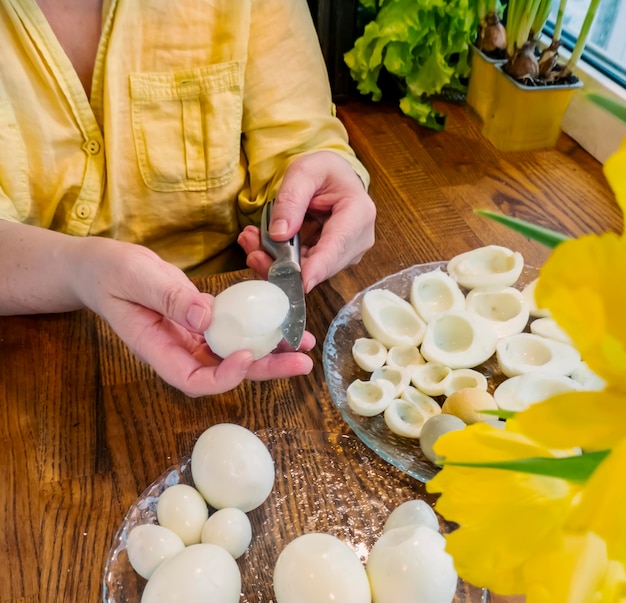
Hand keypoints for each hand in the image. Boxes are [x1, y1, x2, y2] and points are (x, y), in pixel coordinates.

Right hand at [72, 239, 313, 396]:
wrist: (103, 268)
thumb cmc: (110, 272)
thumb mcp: (135, 277)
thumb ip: (169, 298)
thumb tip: (206, 317)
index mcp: (157, 349)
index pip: (193, 378)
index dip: (224, 375)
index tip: (247, 354)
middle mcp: (179, 351)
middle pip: (225, 372)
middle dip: (265, 369)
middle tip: (302, 362)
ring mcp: (192, 339)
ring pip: (235, 353)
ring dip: (270, 351)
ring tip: (303, 343)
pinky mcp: (203, 322)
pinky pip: (234, 330)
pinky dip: (258, 327)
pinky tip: (281, 320)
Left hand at [238, 151, 375, 291]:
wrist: (333, 178)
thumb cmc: (324, 172)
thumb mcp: (304, 172)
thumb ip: (291, 200)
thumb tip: (280, 234)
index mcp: (358, 213)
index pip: (337, 246)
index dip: (319, 267)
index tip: (301, 282)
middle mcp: (358, 239)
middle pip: (320, 265)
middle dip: (282, 262)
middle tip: (250, 243)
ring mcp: (346, 254)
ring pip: (308, 271)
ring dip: (275, 261)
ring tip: (251, 238)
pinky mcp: (330, 261)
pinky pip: (303, 269)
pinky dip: (279, 260)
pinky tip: (261, 244)